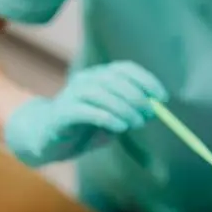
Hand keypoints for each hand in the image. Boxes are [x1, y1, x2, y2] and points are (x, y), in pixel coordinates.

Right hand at [4, 61, 166, 165]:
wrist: (49, 142)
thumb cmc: (84, 129)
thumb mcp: (112, 120)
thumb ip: (131, 113)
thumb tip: (154, 110)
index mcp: (99, 77)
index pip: (125, 69)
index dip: (146, 80)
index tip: (162, 97)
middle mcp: (85, 80)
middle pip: (114, 79)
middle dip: (137, 96)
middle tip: (150, 113)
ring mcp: (72, 95)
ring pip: (102, 93)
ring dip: (124, 107)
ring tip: (135, 123)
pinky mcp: (63, 113)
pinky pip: (87, 111)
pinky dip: (106, 117)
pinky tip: (119, 127)